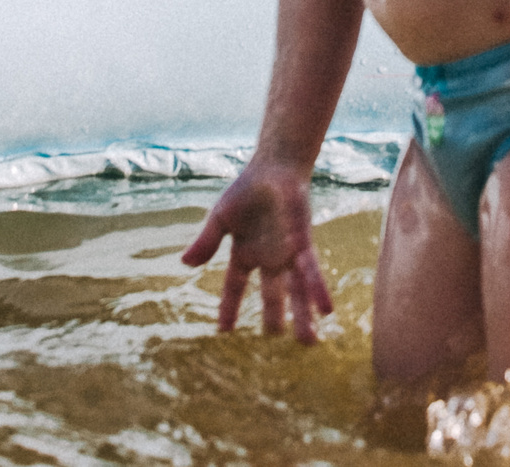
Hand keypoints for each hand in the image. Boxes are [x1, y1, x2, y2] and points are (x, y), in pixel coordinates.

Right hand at [180, 158, 331, 342]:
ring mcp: (287, 253)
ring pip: (295, 291)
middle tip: (274, 341)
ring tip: (310, 342)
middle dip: (274, 318)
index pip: (234, 286)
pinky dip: (318, 291)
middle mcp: (268, 258)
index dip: (228, 308)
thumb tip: (184, 264)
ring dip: (302, 316)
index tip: (223, 332)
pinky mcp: (303, 244)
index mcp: (245, 252)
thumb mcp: (220, 217)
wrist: (274, 166)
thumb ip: (206, 242)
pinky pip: (311, 272)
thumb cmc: (247, 189)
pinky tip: (325, 310)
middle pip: (270, 295)